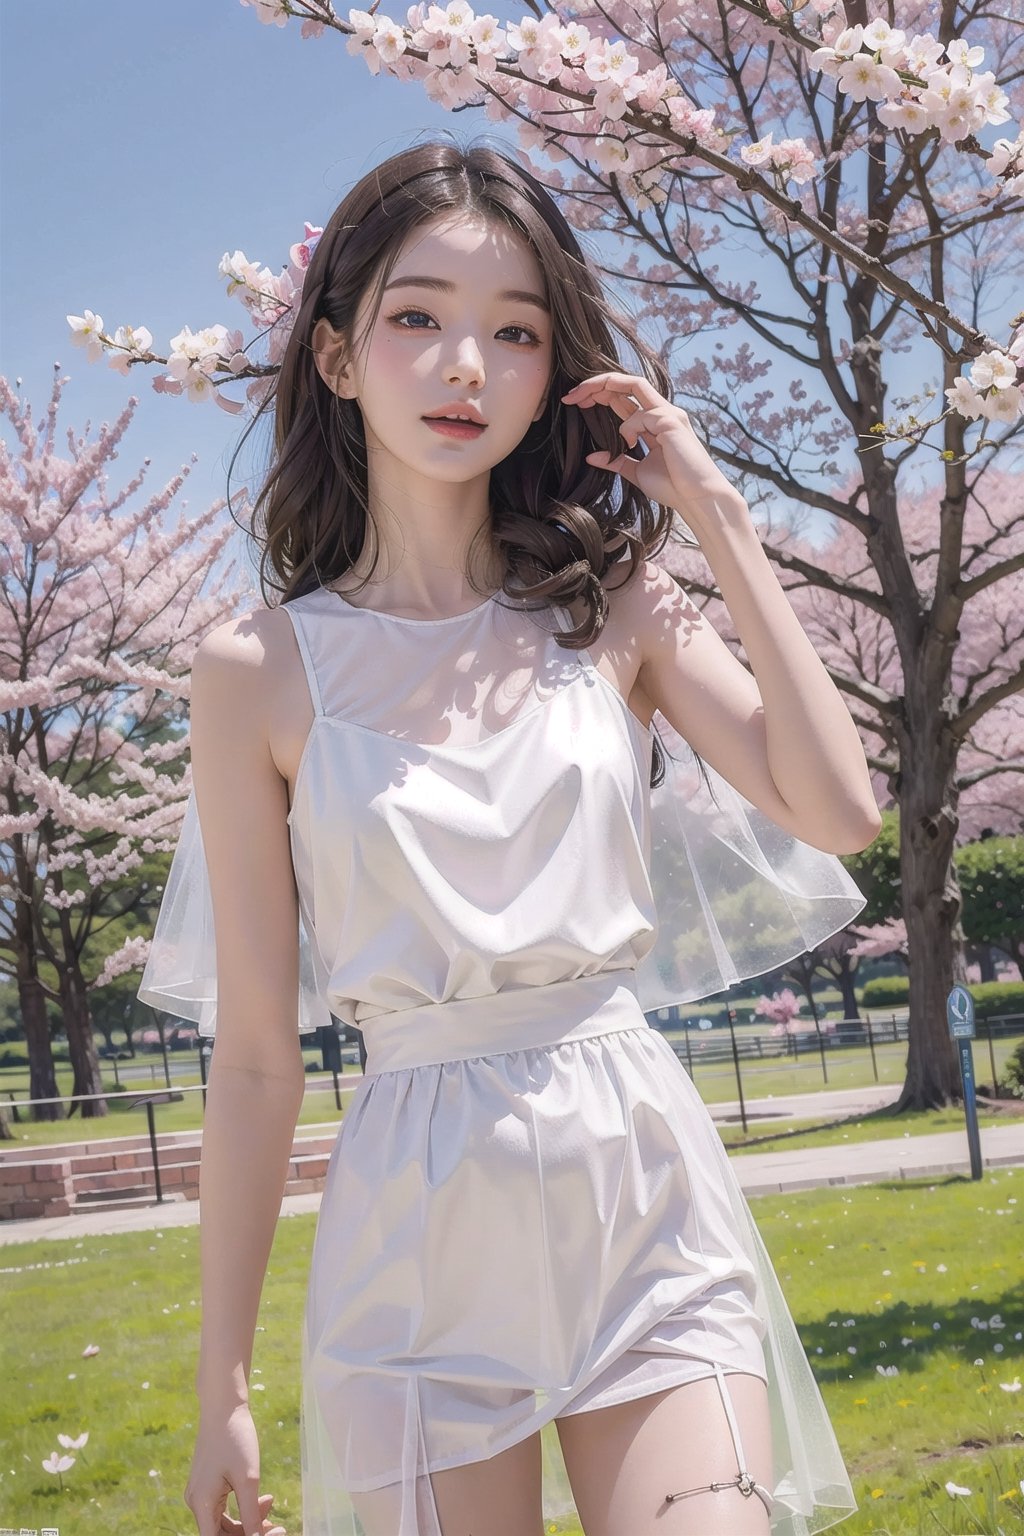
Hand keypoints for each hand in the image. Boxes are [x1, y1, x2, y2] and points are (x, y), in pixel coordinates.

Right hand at [185, 1401, 285, 1535]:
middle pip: (222, 1534)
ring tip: (271, 1506)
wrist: (224, 1407)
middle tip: (277, 1526)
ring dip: (249, 1521)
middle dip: (250, 1533)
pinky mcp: (208, 1485)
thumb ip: (251, 1515)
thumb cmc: (235, 1439)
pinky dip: (244, 1507)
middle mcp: (197, 1503)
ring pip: (225, 1522)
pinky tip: (263, 1499)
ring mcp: (201, 1494)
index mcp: (202, 1504)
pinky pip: (225, 1508)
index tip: (270, 1533)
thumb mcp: (248, 1479)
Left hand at [562, 372, 743, 521]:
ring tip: (582, 403)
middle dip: (598, 382)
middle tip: (571, 394)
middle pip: (628, 382)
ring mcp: (669, 414)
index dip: (600, 393)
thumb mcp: (637, 472)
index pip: (625, 396)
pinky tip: (629, 443)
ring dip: (605, 390)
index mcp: (655, 421)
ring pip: (634, 384)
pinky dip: (627, 427)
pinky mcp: (672, 422)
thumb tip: (591, 457)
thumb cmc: (673, 486)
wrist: (697, 498)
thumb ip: (616, 461)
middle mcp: (663, 412)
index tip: (575, 401)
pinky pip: (640, 415)